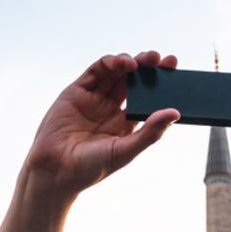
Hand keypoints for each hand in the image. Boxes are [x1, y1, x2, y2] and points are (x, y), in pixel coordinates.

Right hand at [24, 50, 179, 198]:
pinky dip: (111, 62)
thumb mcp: (125, 151)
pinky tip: (124, 63)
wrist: (55, 171)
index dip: (161, 86)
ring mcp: (94, 98)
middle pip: (134, 81)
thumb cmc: (90, 168)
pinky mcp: (77, 91)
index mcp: (125, 124)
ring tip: (148, 60)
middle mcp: (110, 108)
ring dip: (133, 62)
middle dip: (151, 68)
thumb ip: (150, 133)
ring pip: (117, 72)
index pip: (147, 98)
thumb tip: (174, 113)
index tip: (175, 76)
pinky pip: (97, 70)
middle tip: (166, 61)